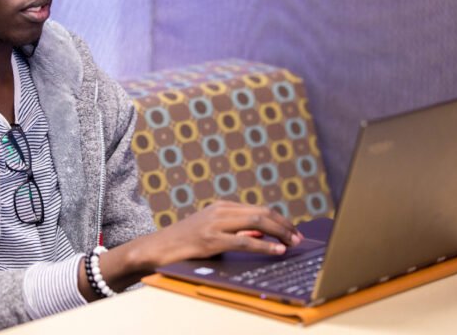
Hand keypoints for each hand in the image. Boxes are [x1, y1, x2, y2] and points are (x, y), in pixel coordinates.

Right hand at [78, 201, 303, 300]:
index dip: (280, 219)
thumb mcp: (212, 233)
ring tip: (293, 243)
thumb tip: (262, 236)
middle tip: (299, 238)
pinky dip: (265, 245)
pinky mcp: (211, 239)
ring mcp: (215, 223)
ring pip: (257, 223)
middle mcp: (220, 210)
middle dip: (284, 225)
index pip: (259, 209)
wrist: (156, 248)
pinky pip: (244, 241)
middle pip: (262, 213)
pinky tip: (277, 250)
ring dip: (280, 232)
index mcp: (222, 207)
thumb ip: (236, 231)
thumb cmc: (185, 243)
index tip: (293, 231)